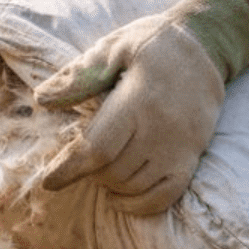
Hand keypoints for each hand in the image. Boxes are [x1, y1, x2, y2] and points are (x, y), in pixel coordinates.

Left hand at [34, 0, 248, 215]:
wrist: (206, 46)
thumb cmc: (152, 44)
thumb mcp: (114, 47)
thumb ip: (79, 76)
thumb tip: (42, 98)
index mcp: (138, 100)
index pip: (98, 148)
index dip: (70, 170)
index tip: (49, 182)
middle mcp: (161, 129)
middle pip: (114, 172)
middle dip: (89, 173)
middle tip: (82, 159)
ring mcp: (180, 146)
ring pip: (135, 187)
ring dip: (111, 186)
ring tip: (102, 169)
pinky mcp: (192, 156)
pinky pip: (165, 197)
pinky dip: (139, 204)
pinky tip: (121, 196)